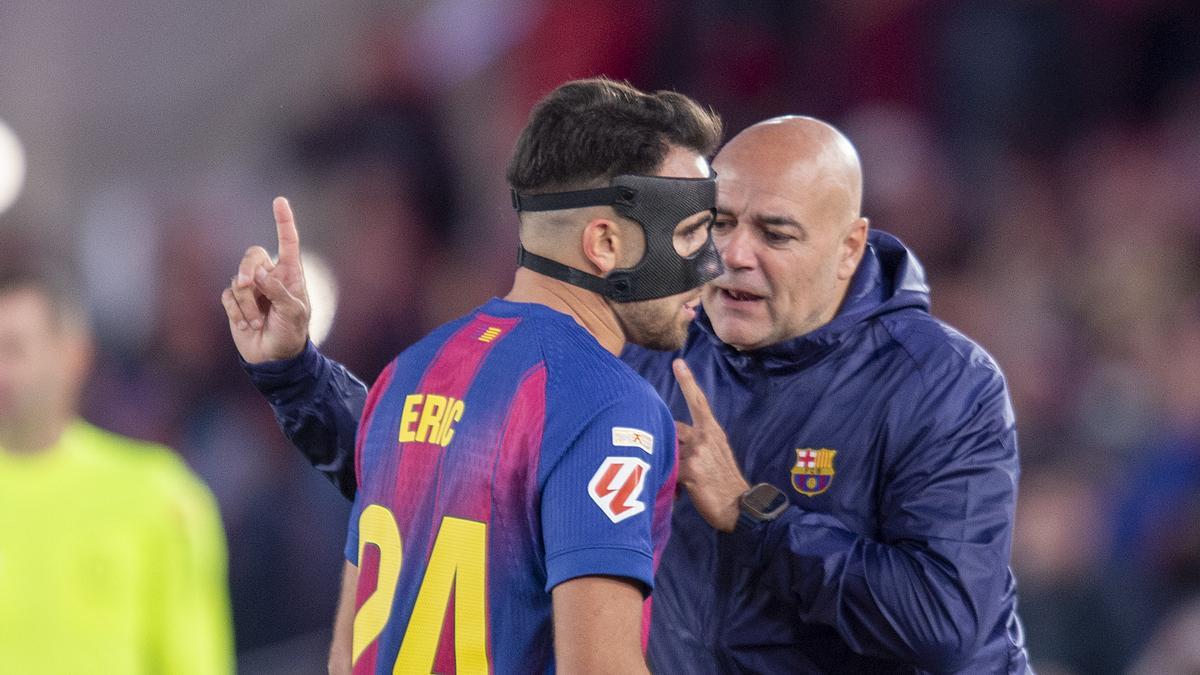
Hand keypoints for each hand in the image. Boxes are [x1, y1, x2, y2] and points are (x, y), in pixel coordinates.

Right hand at [221, 196, 310, 363]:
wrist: (274, 359)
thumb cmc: (292, 334)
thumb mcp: (294, 314)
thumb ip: (278, 292)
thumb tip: (257, 275)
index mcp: (290, 274)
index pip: (287, 242)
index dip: (284, 221)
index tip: (279, 200)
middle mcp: (269, 277)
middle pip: (252, 256)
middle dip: (248, 269)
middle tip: (249, 286)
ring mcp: (251, 289)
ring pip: (238, 281)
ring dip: (248, 305)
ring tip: (259, 323)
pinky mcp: (235, 302)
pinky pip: (228, 297)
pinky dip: (237, 313)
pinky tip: (248, 326)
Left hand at [672, 358, 749, 532]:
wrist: (740, 507)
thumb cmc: (725, 483)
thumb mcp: (716, 455)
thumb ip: (697, 443)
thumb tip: (674, 442)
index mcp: (713, 432)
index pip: (698, 401)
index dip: (687, 381)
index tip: (678, 362)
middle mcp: (705, 437)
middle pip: (672, 428)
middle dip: (669, 444)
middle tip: (682, 465)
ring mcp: (697, 452)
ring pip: (667, 450)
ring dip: (669, 465)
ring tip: (684, 483)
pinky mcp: (690, 470)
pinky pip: (667, 470)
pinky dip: (669, 482)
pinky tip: (682, 493)